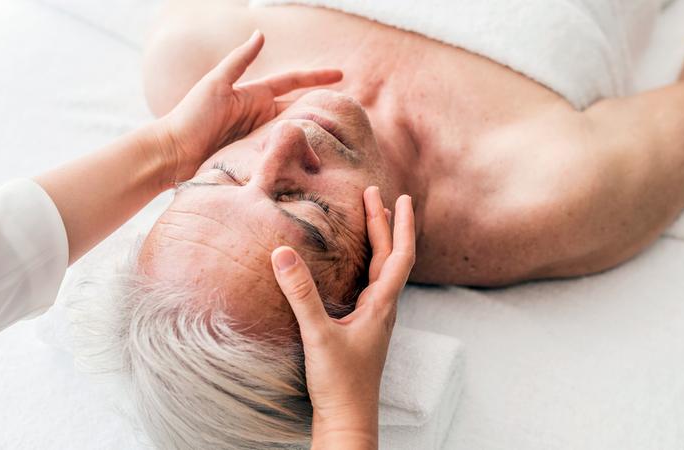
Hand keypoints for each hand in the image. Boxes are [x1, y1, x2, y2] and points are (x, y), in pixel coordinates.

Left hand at [159, 30, 341, 183]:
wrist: (173, 153)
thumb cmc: (190, 116)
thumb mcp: (216, 83)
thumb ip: (240, 61)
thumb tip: (260, 33)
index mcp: (255, 97)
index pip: (293, 83)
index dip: (316, 78)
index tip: (341, 75)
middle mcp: (261, 118)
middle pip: (300, 111)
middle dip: (322, 111)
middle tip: (349, 114)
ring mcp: (260, 140)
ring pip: (294, 135)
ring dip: (313, 136)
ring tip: (339, 140)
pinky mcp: (256, 160)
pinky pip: (282, 156)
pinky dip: (297, 157)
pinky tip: (314, 161)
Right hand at [271, 187, 414, 447]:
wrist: (348, 419)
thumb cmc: (341, 382)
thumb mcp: (318, 334)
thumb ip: (301, 294)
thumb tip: (282, 252)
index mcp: (382, 304)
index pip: (399, 254)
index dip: (401, 223)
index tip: (399, 196)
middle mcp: (384, 308)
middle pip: (392, 256)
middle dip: (385, 222)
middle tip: (376, 193)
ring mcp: (375, 319)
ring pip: (383, 270)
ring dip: (379, 241)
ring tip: (371, 219)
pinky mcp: (363, 329)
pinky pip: (371, 285)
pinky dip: (367, 263)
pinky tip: (353, 266)